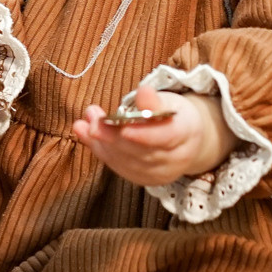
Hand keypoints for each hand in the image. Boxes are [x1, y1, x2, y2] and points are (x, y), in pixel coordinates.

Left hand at [74, 85, 227, 186]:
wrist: (182, 141)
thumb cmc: (173, 115)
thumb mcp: (169, 101)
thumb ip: (155, 101)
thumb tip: (143, 92)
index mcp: (186, 134)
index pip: (166, 137)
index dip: (144, 135)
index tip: (124, 128)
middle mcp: (175, 159)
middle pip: (141, 151)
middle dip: (113, 135)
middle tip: (93, 117)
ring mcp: (158, 173)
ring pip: (127, 160)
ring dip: (102, 141)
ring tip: (85, 122)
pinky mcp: (142, 179)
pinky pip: (119, 167)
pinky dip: (100, 150)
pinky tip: (85, 134)